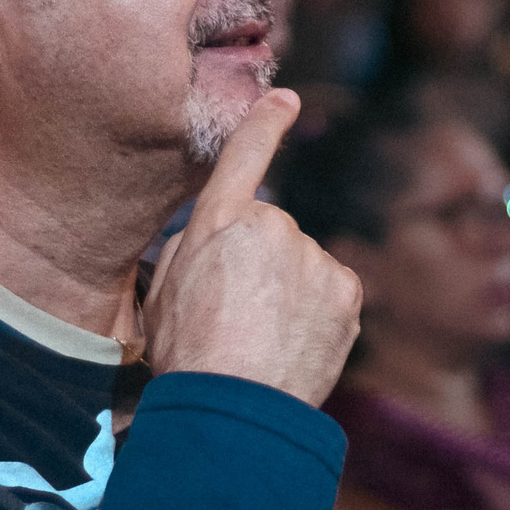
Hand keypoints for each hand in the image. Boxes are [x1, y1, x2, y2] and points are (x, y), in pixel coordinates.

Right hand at [145, 90, 362, 407]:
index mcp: (219, 221)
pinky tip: (292, 345)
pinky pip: (331, 293)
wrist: (234, 409)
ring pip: (304, 267)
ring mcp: (315, 258)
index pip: (245, 155)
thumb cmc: (187, 357)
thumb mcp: (163, 294)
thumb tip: (210, 239)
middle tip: (237, 317)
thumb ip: (190, 250)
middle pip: (273, 235)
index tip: (285, 100)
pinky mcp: (346, 290)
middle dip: (261, 265)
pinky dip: (318, 314)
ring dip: (290, 293)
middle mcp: (273, 226)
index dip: (265, 122)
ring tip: (262, 340)